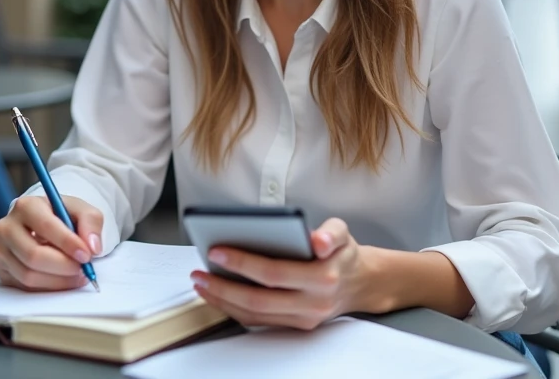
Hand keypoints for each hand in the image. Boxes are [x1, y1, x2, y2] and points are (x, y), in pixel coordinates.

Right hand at [0, 195, 102, 290]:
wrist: (44, 225)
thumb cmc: (61, 216)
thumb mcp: (80, 210)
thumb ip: (91, 222)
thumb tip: (92, 246)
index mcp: (26, 206)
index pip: (45, 226)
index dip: (67, 243)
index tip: (86, 255)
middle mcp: (7, 228)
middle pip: (33, 255)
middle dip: (64, 266)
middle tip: (83, 269)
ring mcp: (1, 251)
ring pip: (28, 275)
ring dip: (58, 280)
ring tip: (77, 275)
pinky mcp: (2, 271)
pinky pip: (25, 287)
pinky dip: (48, 287)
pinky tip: (62, 280)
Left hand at [190, 218, 372, 329]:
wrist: (360, 283)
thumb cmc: (342, 254)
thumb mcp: (342, 232)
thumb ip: (331, 233)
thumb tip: (318, 240)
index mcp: (322, 277)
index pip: (275, 273)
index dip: (243, 263)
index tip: (216, 251)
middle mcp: (313, 302)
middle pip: (259, 299)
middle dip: (224, 287)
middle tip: (199, 273)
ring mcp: (304, 318)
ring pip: (256, 315)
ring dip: (224, 301)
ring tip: (201, 284)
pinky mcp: (296, 326)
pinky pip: (259, 321)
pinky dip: (234, 310)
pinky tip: (218, 295)